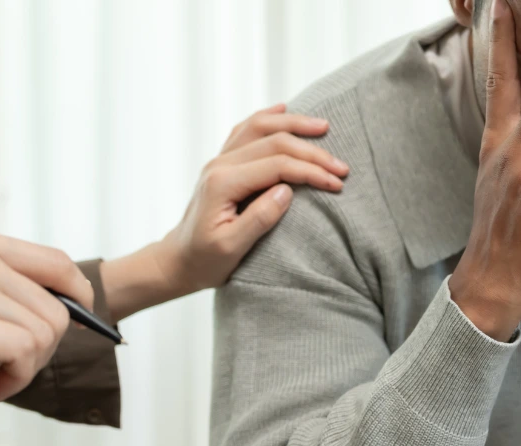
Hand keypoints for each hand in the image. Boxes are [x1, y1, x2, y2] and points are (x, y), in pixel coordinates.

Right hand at [0, 225, 89, 445]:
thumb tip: (53, 304)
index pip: (52, 260)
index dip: (76, 293)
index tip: (78, 318)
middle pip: (54, 305)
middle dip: (44, 348)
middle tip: (13, 370)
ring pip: (42, 332)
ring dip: (27, 367)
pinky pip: (22, 353)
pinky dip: (15, 378)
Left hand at [101, 104, 349, 319]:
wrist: (178, 260)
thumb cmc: (205, 260)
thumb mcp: (232, 248)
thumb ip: (259, 218)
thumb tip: (287, 189)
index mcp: (223, 183)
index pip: (277, 165)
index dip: (311, 171)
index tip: (337, 183)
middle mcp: (220, 164)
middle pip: (274, 142)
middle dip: (312, 152)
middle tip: (342, 166)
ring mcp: (220, 160)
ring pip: (260, 127)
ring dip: (294, 124)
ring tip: (323, 126)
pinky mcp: (223, 163)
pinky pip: (246, 130)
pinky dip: (267, 118)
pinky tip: (283, 109)